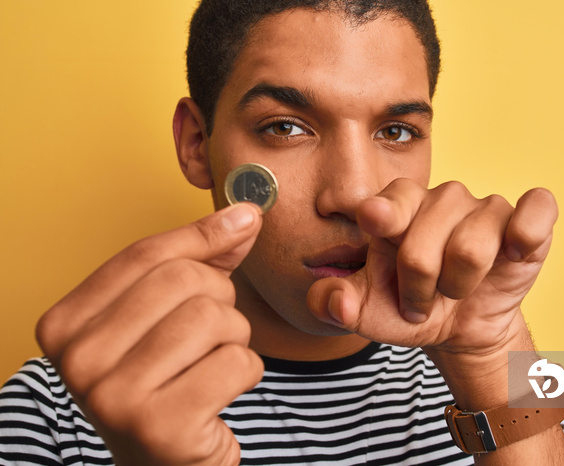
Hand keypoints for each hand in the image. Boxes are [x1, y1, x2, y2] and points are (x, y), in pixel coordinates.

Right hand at [36, 203, 263, 465]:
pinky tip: (222, 391)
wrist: (167, 461)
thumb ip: (199, 260)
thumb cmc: (167, 380)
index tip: (246, 220)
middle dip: (220, 298)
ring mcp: (114, 397)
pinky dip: (246, 370)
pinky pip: (237, 362)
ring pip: (212, 318)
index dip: (205, 235)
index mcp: (65, 324)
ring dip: (234, 337)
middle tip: (213, 332)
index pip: (147, 254)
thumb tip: (245, 214)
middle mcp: (78, 360)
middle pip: (183, 281)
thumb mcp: (166, 315)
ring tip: (213, 363)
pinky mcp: (161, 427)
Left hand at [307, 178, 557, 355]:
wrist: (458, 328)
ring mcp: (485, 207)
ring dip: (459, 286)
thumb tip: (335, 301)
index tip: (372, 219)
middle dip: (418, 289)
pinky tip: (515, 253)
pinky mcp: (528, 219)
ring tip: (454, 291)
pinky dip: (527, 233)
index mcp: (399, 207)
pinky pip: (536, 209)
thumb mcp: (365, 311)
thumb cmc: (409, 308)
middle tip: (420, 302)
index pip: (390, 201)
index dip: (383, 215)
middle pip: (423, 243)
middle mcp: (442, 199)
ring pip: (471, 246)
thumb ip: (334, 304)